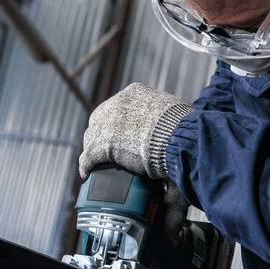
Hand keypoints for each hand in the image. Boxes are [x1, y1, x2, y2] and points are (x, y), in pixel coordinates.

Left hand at [78, 83, 192, 178]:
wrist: (178, 137)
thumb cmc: (183, 128)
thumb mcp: (172, 115)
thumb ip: (165, 120)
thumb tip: (171, 133)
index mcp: (135, 93)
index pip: (117, 107)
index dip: (117, 123)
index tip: (121, 134)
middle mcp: (116, 104)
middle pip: (99, 120)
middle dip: (102, 135)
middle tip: (109, 151)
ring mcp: (106, 123)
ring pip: (91, 137)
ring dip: (93, 150)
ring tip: (96, 164)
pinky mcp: (102, 144)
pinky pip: (88, 156)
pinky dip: (86, 166)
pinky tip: (86, 175)